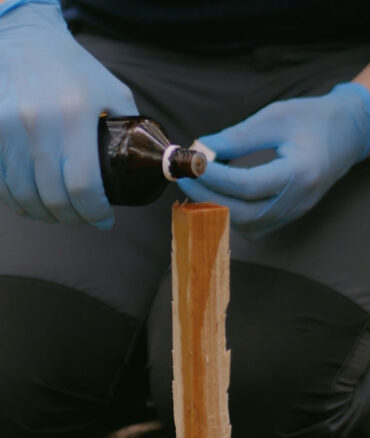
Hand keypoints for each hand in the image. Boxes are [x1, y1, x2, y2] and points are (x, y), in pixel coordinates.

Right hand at [0, 0, 136, 228]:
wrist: (13, 39)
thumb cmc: (67, 68)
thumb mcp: (109, 89)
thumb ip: (128, 128)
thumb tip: (146, 164)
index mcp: (73, 114)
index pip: (82, 186)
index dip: (95, 213)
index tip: (103, 220)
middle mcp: (35, 123)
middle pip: (51, 197)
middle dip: (71, 218)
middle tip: (80, 218)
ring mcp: (1, 130)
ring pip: (21, 196)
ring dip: (43, 214)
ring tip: (55, 213)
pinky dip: (16, 202)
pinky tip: (30, 202)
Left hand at [178, 83, 369, 236]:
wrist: (347, 134)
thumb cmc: (313, 120)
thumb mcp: (275, 118)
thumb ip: (237, 136)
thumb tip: (201, 149)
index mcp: (300, 174)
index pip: (247, 185)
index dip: (214, 177)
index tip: (191, 163)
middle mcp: (296, 201)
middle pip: (241, 212)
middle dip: (207, 194)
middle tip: (184, 175)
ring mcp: (291, 214)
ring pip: (242, 223)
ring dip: (214, 204)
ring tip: (196, 181)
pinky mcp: (283, 218)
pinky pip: (248, 225)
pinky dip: (226, 211)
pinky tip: (214, 191)